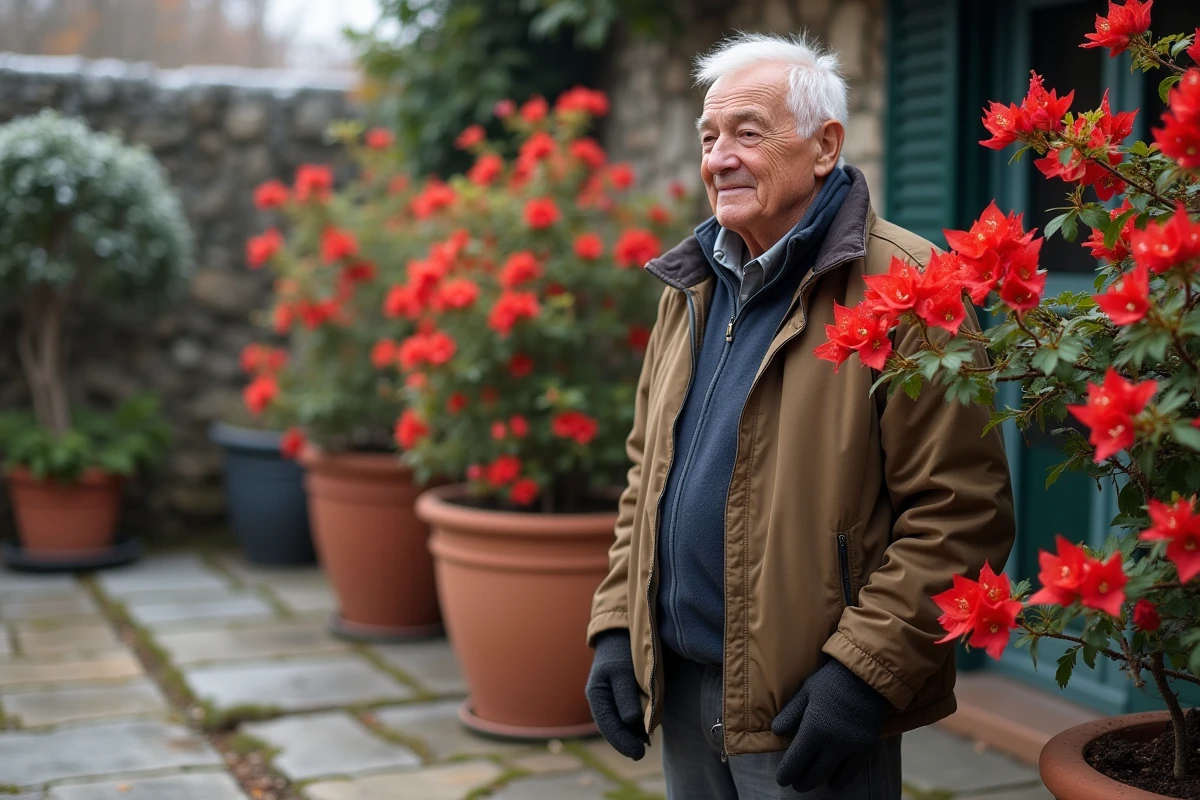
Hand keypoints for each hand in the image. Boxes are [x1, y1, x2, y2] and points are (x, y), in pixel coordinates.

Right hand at [585, 630, 648, 759]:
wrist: (623, 632)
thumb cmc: (621, 650)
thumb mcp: (622, 671)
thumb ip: (626, 696)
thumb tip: (631, 722)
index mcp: (596, 695)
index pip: (608, 725)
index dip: (622, 742)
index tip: (637, 753)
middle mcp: (601, 700)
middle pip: (613, 727)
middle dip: (626, 741)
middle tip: (641, 753)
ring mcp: (611, 699)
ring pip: (620, 723)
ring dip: (631, 734)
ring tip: (645, 743)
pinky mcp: (622, 696)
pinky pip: (627, 715)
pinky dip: (635, 724)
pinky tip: (645, 729)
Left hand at [770, 657, 890, 791]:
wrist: (865, 679)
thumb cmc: (830, 682)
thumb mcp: (805, 693)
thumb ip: (790, 714)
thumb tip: (776, 732)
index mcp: (813, 728)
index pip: (795, 761)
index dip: (786, 775)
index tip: (782, 780)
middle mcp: (832, 742)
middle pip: (812, 774)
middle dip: (801, 781)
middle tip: (795, 782)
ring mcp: (850, 748)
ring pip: (830, 777)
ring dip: (818, 782)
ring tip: (810, 781)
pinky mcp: (865, 749)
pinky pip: (851, 774)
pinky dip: (840, 781)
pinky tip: (833, 782)